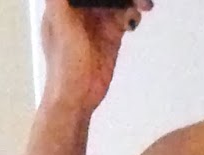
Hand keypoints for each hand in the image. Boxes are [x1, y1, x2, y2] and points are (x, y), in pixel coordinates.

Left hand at [41, 0, 152, 115]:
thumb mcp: (60, 23)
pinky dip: (132, 15)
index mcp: (66, 2)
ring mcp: (98, 21)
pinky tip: (132, 21)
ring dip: (131, 1)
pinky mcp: (111, 34)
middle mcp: (82, 9)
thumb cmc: (63, 66)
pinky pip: (125, 15)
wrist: (79, 96)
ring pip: (117, 0)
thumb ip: (61, 0)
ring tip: (142, 5)